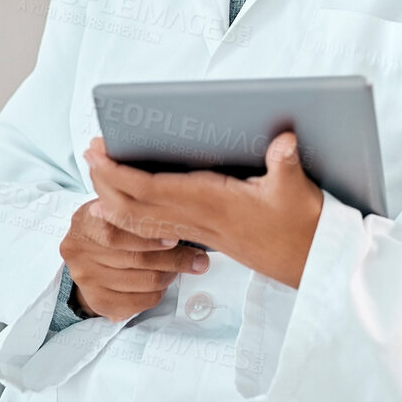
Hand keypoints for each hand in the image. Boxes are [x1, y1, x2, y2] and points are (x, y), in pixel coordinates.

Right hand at [59, 199, 210, 321]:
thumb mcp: (117, 206)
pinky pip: (136, 303)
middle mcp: (79, 252)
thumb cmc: (110, 223)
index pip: (116, 234)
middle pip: (135, 260)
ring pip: (141, 283)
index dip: (149, 238)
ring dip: (169, 276)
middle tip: (197, 259)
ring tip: (179, 268)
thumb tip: (183, 219)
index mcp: (85, 222)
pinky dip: (156, 295)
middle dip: (174, 260)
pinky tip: (162, 284)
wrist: (86, 249)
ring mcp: (85, 279)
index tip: (176, 238)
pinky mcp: (96, 301)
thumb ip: (140, 211)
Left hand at [84, 133, 324, 289]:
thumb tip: (284, 138)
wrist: (311, 263)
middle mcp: (199, 219)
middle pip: (137, 205)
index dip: (121, 172)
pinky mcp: (205, 238)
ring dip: (115, 199)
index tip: (100, 152)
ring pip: (142, 220)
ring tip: (100, 175)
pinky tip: (125, 210)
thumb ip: (286, 163)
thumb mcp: (299, 190)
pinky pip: (157, 229)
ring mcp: (199, 231)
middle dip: (107, 181)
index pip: (153, 189)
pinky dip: (134, 218)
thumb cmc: (303, 225)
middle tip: (91, 154)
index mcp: (213, 203)